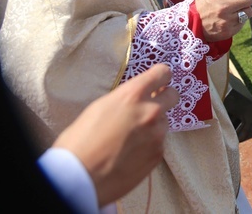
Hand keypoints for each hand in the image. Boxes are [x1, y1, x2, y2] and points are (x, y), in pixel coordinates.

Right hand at [52, 64, 179, 206]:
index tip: (160, 80)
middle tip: (150, 106)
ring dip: (153, 126)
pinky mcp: (157, 155)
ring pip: (163, 122)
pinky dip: (148, 146)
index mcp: (133, 95)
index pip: (162, 74)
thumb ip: (124, 100)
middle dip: (164, 98)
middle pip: (173, 96)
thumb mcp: (99, 108)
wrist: (78, 178)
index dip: (161, 76)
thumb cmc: (79, 143)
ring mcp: (157, 134)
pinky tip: (129, 154)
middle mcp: (151, 111)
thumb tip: (134, 101)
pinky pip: (158, 143)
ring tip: (129, 138)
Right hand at [194, 0, 251, 41]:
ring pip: (249, 12)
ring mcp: (226, 20)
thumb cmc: (205, 3)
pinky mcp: (229, 31)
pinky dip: (240, 19)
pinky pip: (243, 22)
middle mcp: (223, 7)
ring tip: (236, 9)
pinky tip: (231, 18)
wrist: (192, 23)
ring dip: (245, 9)